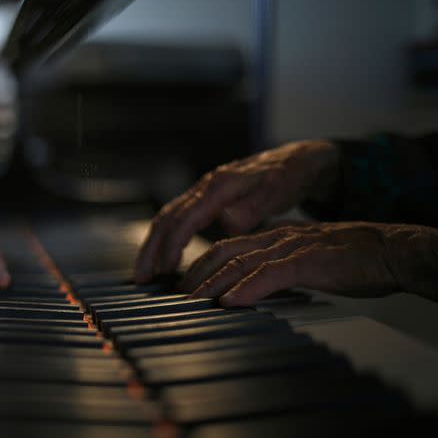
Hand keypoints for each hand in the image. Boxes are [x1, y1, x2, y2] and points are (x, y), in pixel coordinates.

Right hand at [135, 140, 340, 280]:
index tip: (165, 270)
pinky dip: (166, 239)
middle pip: (167, 218)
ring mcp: (204, 192)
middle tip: (141, 277)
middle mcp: (205, 187)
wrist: (295, 159)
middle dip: (151, 248)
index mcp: (219, 186)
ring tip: (145, 273)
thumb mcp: (279, 189)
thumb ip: (254, 206)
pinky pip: (178, 218)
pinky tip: (165, 258)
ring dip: (153, 245)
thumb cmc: (289, 176)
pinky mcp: (206, 199)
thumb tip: (227, 221)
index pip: (185, 218)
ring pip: (168, 218)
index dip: (172, 245)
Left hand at [179, 222, 437, 306]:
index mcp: (274, 237)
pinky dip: (247, 289)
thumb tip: (251, 287)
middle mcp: (277, 238)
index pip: (226, 248)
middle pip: (223, 252)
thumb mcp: (304, 261)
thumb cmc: (352, 261)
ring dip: (212, 283)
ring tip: (192, 300)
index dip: (199, 264)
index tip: (182, 284)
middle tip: (174, 295)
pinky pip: (270, 275)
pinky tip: (230, 302)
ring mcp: (291, 248)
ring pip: (240, 262)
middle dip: (194, 274)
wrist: (391, 251)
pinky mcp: (309, 262)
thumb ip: (277, 268)